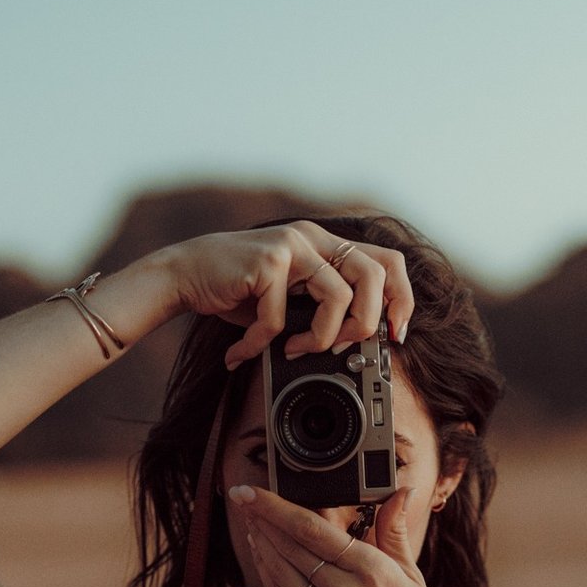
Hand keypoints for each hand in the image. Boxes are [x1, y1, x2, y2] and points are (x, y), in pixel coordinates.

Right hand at [159, 222, 413, 370]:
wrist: (185, 274)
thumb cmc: (237, 291)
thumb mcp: (291, 298)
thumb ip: (323, 307)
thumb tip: (359, 343)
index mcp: (326, 244)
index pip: (387, 262)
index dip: (400, 299)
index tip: (393, 334)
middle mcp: (314, 237)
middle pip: (375, 276)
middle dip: (365, 323)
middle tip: (340, 346)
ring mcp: (293, 245)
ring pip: (339, 296)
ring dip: (320, 337)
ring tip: (293, 349)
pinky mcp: (269, 261)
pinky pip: (282, 317)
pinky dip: (262, 343)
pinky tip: (245, 348)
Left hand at [226, 481, 451, 586]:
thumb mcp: (412, 579)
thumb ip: (394, 533)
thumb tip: (399, 493)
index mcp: (371, 571)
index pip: (312, 528)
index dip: (275, 506)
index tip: (252, 492)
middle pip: (288, 545)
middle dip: (260, 518)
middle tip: (243, 499)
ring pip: (279, 570)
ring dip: (260, 543)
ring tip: (250, 523)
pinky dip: (267, 574)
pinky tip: (263, 557)